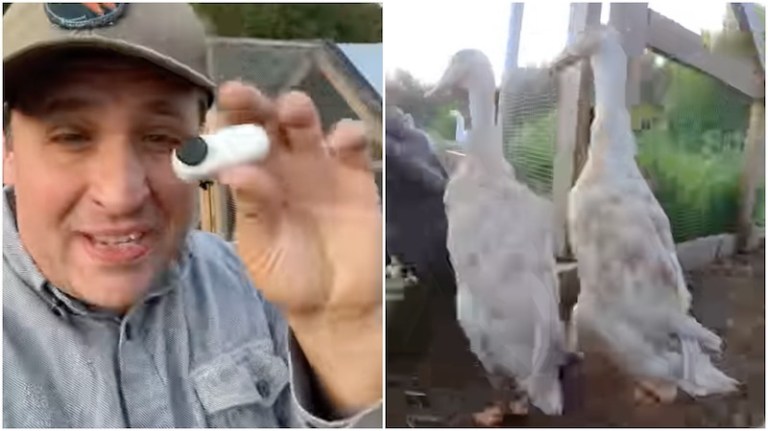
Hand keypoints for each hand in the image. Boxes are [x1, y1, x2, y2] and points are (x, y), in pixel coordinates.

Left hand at [214, 81, 381, 411]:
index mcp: (254, 177)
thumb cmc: (288, 276)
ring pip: (308, 126)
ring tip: (292, 110)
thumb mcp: (261, 249)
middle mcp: (284, 164)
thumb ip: (252, 211)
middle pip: (267, 122)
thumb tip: (234, 172)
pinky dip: (349, 135)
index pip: (235, 139)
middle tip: (241, 95)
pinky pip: (353, 146)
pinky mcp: (356, 176)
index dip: (226, 120)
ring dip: (299, 111)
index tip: (216, 107)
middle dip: (255, 104)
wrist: (333, 303)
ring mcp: (321, 166)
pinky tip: (340, 141)